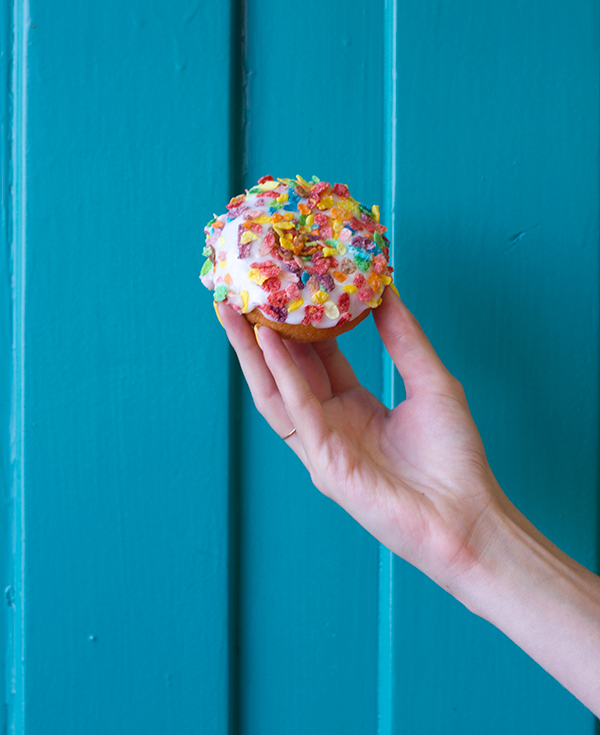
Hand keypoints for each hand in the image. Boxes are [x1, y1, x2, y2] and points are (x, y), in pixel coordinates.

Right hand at [219, 287, 502, 589]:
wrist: (468, 517)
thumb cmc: (455, 458)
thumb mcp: (431, 383)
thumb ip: (405, 338)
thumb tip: (386, 290)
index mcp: (353, 408)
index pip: (315, 358)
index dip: (297, 324)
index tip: (286, 288)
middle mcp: (330, 426)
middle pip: (284, 372)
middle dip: (258, 333)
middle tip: (238, 294)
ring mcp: (322, 447)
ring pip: (275, 392)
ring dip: (251, 352)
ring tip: (233, 312)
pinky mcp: (325, 465)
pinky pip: (298, 411)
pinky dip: (281, 374)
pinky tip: (268, 341)